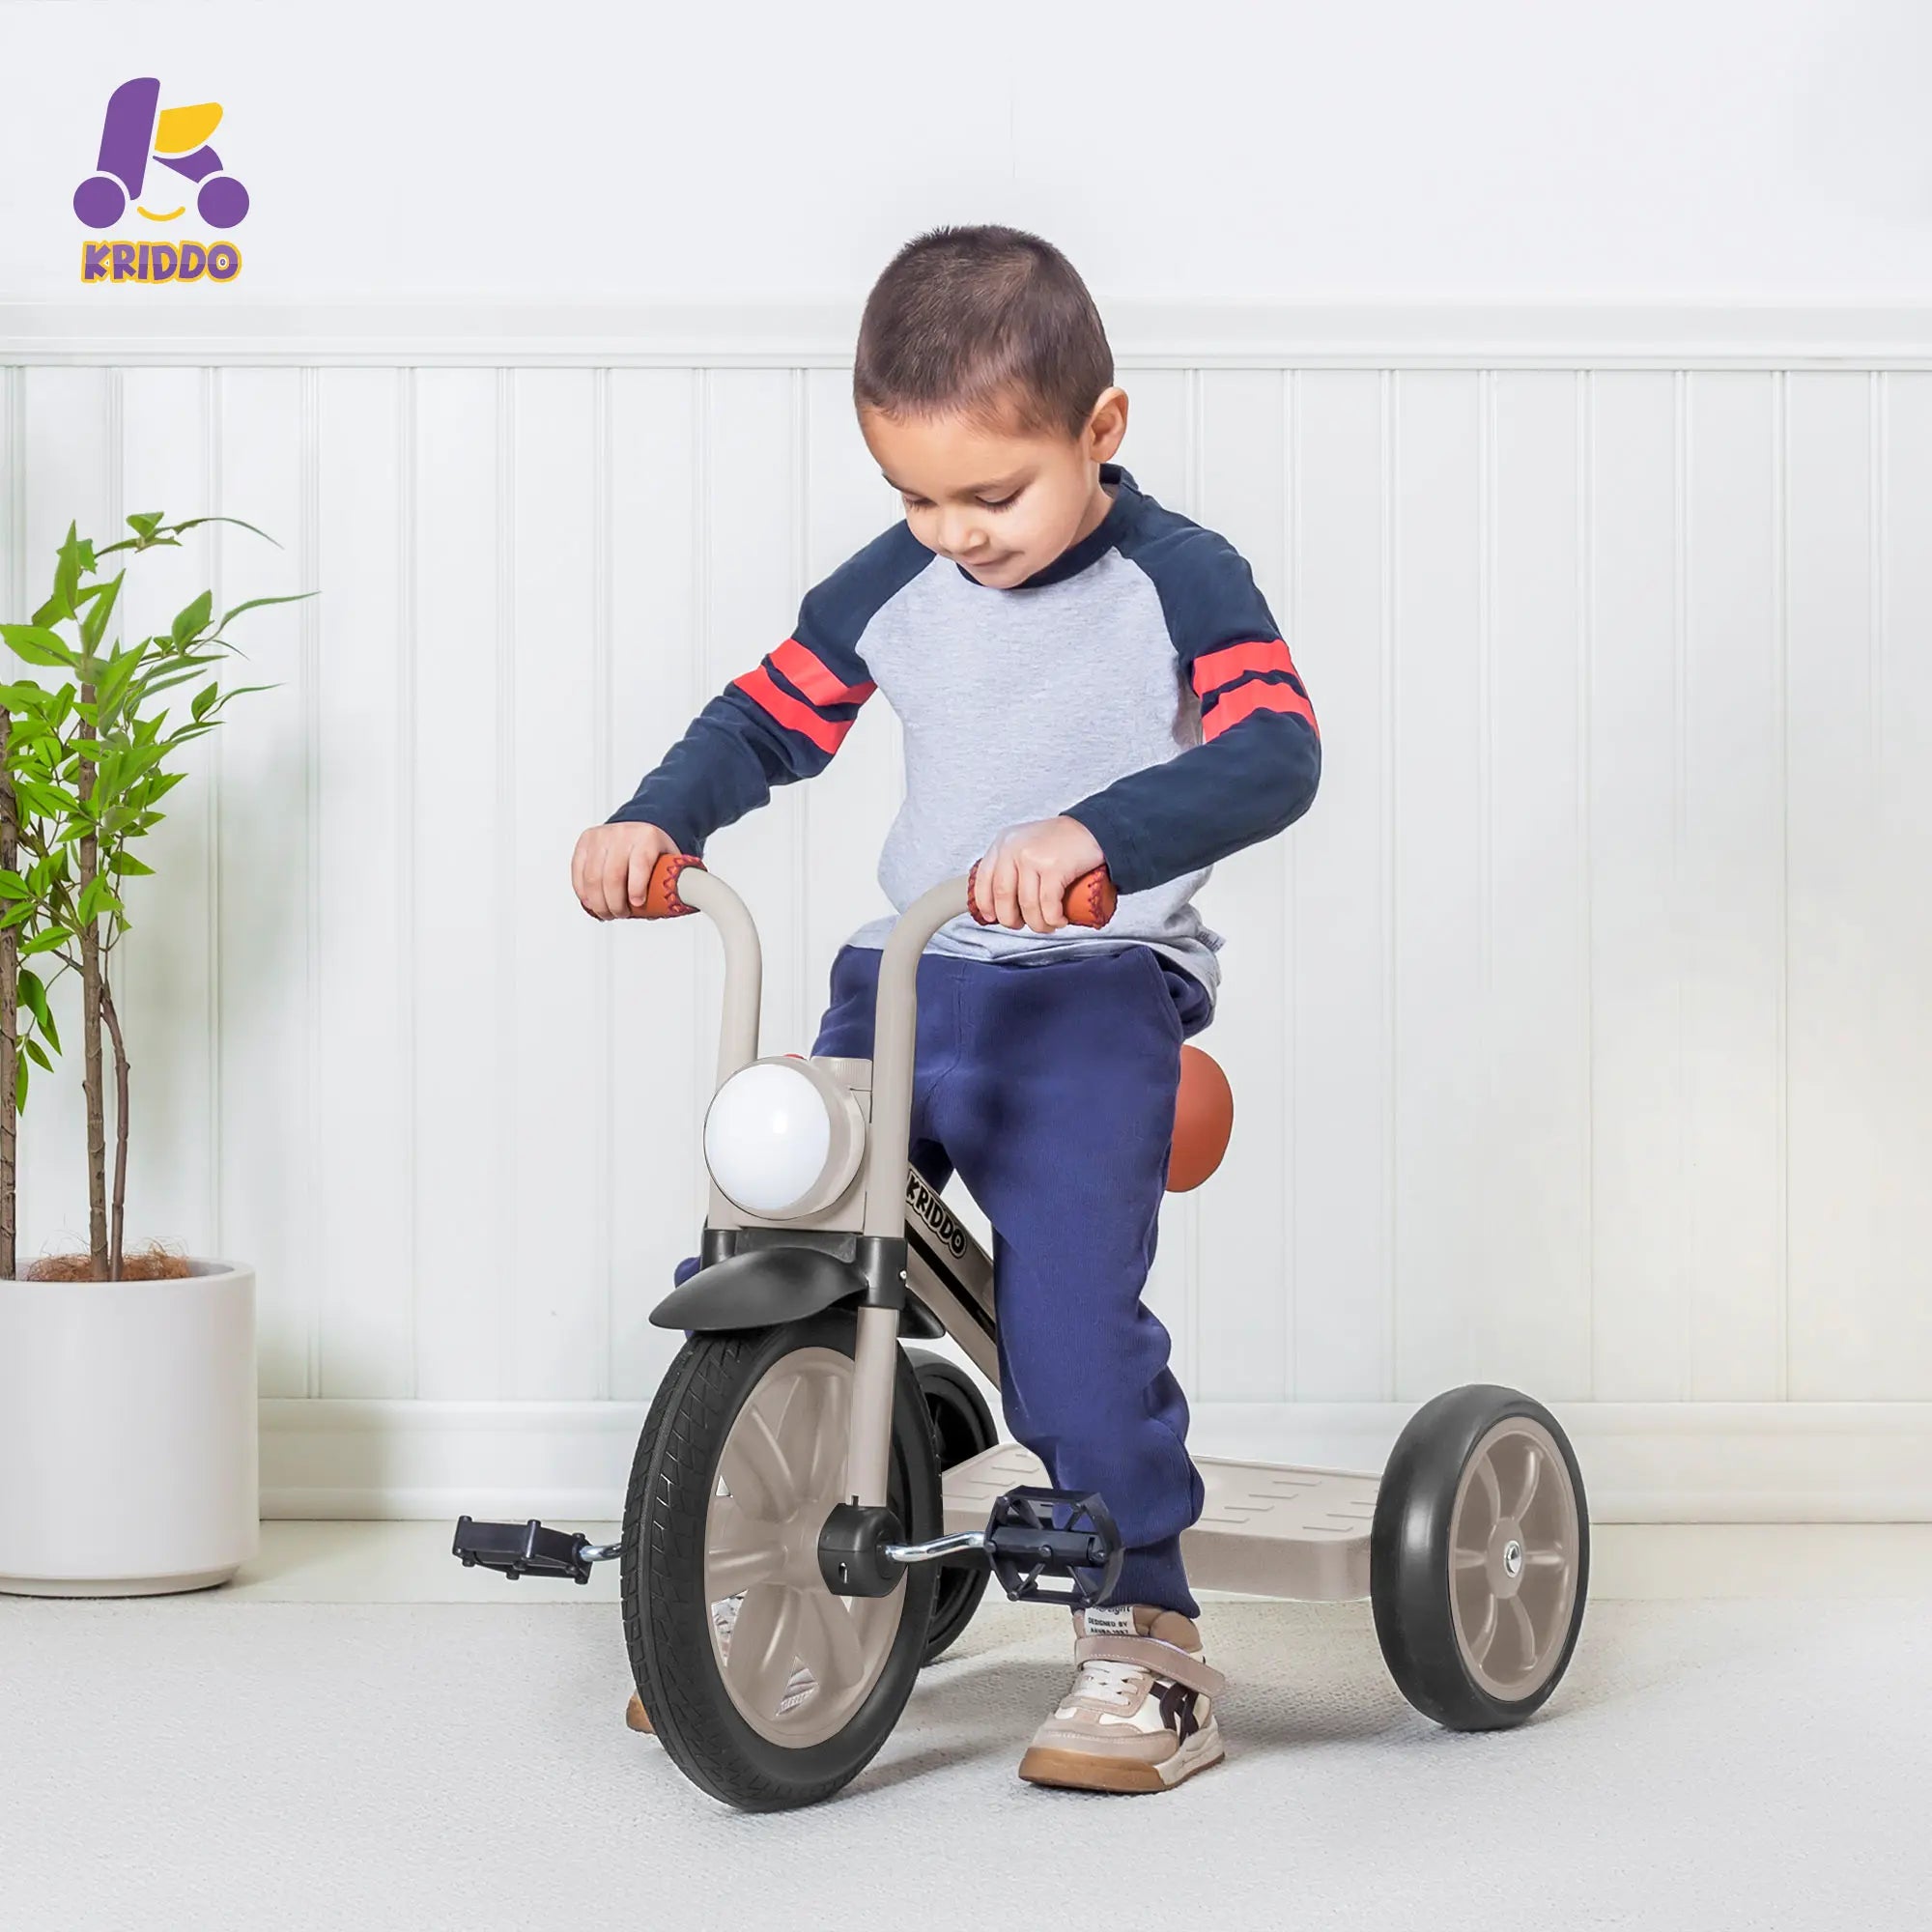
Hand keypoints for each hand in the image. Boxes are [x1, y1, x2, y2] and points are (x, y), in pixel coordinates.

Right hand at [573, 821, 678, 918]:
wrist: (637, 830)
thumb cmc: (653, 850)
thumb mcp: (669, 861)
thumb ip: (670, 882)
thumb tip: (664, 908)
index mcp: (647, 837)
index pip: (640, 864)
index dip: (636, 888)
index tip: (637, 904)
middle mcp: (622, 833)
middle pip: (612, 876)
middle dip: (615, 903)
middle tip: (620, 914)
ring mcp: (601, 836)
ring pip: (593, 877)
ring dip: (598, 902)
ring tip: (606, 913)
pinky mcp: (585, 842)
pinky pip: (579, 871)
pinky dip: (583, 892)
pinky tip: (591, 902)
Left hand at [969, 816, 1106, 931]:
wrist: (1092, 828)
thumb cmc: (1060, 841)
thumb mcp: (1025, 842)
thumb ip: (1009, 862)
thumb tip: (999, 899)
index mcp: (1003, 843)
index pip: (983, 879)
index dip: (985, 904)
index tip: (992, 917)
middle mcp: (1013, 849)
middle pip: (1003, 896)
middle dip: (1011, 919)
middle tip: (1022, 925)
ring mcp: (1033, 857)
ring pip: (1027, 905)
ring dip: (1037, 924)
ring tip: (1047, 925)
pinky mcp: (1054, 867)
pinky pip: (1048, 905)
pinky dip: (1053, 919)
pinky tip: (1059, 920)